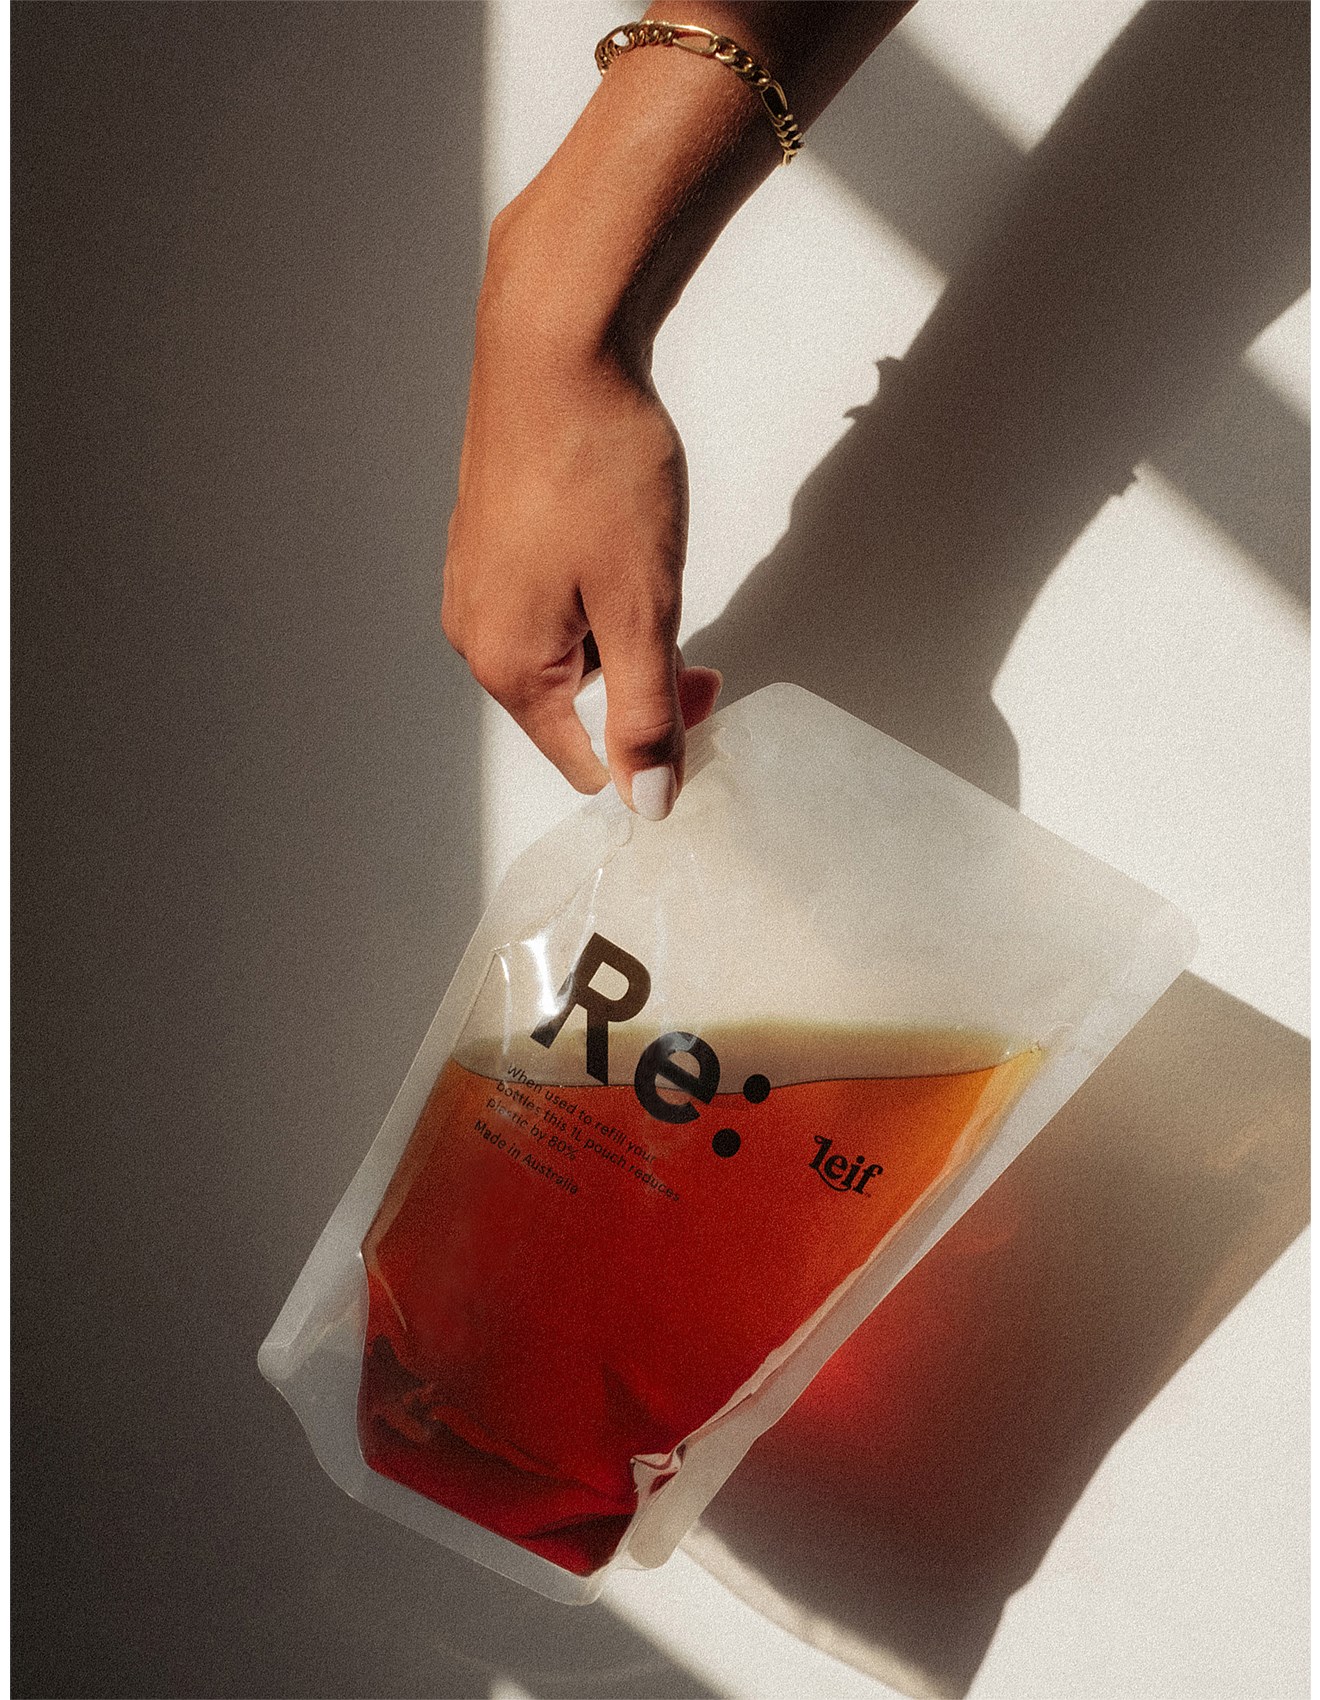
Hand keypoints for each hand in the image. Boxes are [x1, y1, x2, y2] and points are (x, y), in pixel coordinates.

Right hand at [442, 222, 720, 817]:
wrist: (556, 347)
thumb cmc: (595, 470)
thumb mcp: (642, 611)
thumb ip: (645, 714)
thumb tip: (645, 801)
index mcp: (506, 663)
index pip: (582, 760)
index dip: (653, 749)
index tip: (701, 699)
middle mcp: (475, 630)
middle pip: (574, 703)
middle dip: (642, 682)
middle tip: (696, 637)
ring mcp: (477, 580)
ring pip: (569, 646)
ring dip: (623, 629)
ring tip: (650, 564)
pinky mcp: (490, 537)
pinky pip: (553, 598)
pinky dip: (598, 588)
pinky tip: (621, 539)